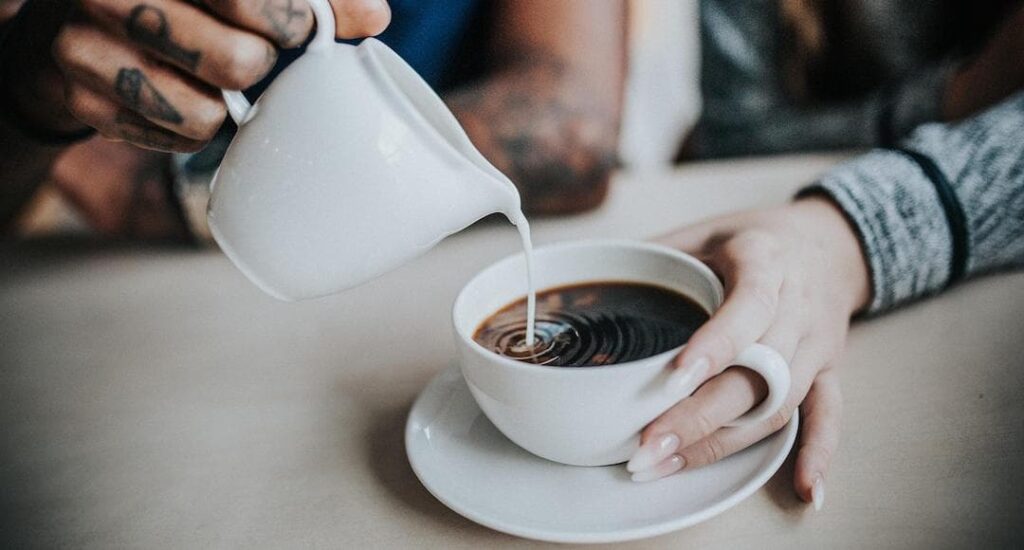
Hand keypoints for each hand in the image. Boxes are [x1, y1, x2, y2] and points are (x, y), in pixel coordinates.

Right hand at [45, 0, 389, 150]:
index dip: (291, 18)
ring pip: (205, 113)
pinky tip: (179, 97)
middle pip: (239, 61)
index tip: (306, 30)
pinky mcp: (75, 95)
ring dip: (225, 106)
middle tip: (252, 54)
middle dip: (261, 64)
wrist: (76, 20)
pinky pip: (171, 139)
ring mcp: (82, 43)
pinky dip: (189, 129)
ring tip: (212, 78)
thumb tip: (374, 16)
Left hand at [626, 197, 871, 509]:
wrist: (828, 242)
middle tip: (646, 445)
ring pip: (779, 403)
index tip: (675, 377)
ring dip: (724, 441)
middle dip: (698, 415)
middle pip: (757, 372)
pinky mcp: (829, 371)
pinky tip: (804, 491)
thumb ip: (654, 255)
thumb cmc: (755, 239)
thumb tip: (587, 281)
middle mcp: (797, 307)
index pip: (748, 307)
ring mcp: (816, 344)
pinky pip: (829, 415)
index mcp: (766, 263)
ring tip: (667, 464)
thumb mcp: (704, 230)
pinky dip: (819, 454)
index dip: (715, 345)